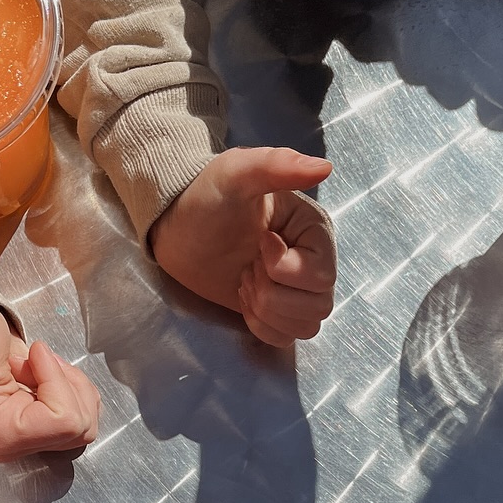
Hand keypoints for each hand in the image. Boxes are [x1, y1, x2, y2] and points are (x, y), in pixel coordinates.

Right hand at [0, 306, 99, 461]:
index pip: (63, 422)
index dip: (57, 381)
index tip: (34, 354)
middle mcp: (18, 446)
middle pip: (79, 426)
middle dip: (67, 383)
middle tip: (35, 359)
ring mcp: (34, 438)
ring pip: (87, 422)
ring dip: (71, 383)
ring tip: (39, 364)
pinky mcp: (47, 428)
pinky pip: (85, 414)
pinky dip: (74, 386)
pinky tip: (47, 372)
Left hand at [148, 148, 335, 346]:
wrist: (178, 226)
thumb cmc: (207, 195)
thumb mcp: (237, 172)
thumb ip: (277, 165)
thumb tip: (324, 168)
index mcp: (314, 231)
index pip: (322, 275)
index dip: (284, 269)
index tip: (259, 242)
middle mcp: (314, 261)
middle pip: (318, 306)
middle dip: (271, 293)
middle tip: (247, 266)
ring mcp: (297, 289)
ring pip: (306, 325)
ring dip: (266, 310)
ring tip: (244, 279)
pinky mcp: (277, 310)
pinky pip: (286, 337)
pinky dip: (260, 325)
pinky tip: (243, 297)